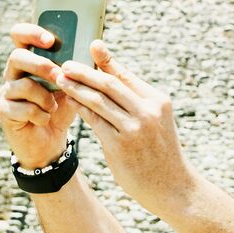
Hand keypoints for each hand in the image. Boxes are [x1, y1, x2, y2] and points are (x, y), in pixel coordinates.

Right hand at [0, 23, 79, 169]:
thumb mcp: (72, 85)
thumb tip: (97, 48)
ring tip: (53, 106)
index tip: (50, 40)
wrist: (51, 141)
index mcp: (29, 59)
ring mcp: (6, 92)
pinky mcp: (4, 111)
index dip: (32, 32)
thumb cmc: (61, 107)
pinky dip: (40, 114)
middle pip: (17, 56)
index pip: (20, 35)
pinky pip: (22, 108)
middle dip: (42, 66)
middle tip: (59, 76)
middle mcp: (13, 72)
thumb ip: (78, 68)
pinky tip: (45, 119)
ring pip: (22, 85)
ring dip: (44, 97)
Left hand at [54, 41, 199, 220]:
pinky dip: (80, 109)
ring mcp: (134, 129)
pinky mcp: (119, 146)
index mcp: (157, 101)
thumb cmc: (160, 152)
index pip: (126, 75)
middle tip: (66, 63)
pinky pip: (94, 122)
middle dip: (85, 72)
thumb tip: (112, 76)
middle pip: (109, 84)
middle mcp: (147, 112)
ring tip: (61, 80)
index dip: (106, 60)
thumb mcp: (156, 121)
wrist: (172, 187)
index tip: (91, 45)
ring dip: (76, 88)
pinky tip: (69, 102)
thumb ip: (136, 100)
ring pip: (98, 101)